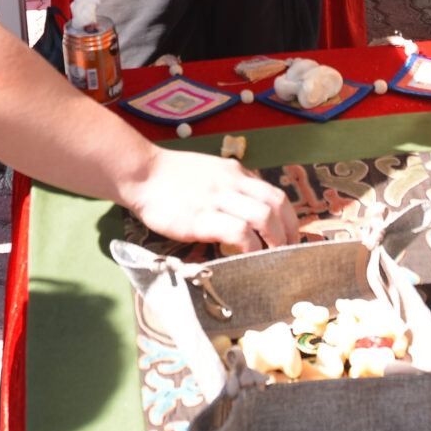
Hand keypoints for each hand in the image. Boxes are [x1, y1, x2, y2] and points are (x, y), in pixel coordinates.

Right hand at [124, 149, 296, 250]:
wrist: (141, 173)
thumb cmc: (170, 177)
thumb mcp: (209, 172)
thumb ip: (229, 186)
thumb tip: (247, 208)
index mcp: (235, 172)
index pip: (274, 193)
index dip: (288, 217)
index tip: (289, 235)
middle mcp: (232, 183)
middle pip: (277, 204)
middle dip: (288, 231)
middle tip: (288, 250)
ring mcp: (218, 200)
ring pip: (264, 217)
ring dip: (275, 240)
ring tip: (273, 257)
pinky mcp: (202, 218)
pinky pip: (239, 232)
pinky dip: (251, 247)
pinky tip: (249, 258)